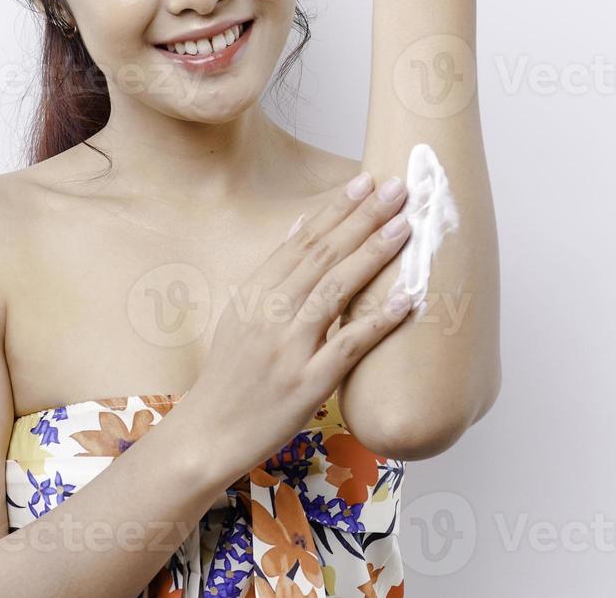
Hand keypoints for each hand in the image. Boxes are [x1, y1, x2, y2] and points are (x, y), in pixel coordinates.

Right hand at [173, 175, 414, 475]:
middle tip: (396, 187)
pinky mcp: (307, 383)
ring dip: (373, 253)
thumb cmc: (231, 376)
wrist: (209, 433)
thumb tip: (302, 226)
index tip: (364, 181)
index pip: (302, 241)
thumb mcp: (242, 314)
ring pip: (336, 290)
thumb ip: (274, 272)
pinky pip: (348, 344)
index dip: (336, 209)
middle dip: (362, 217)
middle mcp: (269, 314)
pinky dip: (378, 318)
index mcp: (255, 293)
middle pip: (322, 255)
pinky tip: (406, 298)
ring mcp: (288, 348)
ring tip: (405, 225)